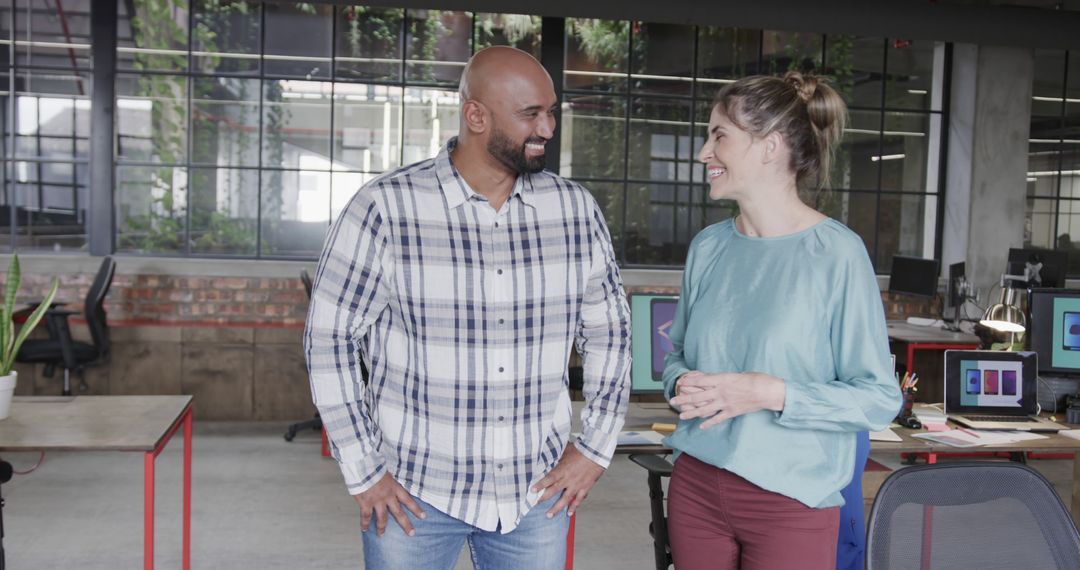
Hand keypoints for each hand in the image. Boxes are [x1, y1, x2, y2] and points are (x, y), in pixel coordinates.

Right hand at [354, 473, 425, 536]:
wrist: (363, 465)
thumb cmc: (374, 466)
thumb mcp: (387, 473)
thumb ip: (390, 481)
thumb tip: (390, 485)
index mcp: (394, 487)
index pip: (408, 500)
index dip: (416, 509)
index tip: (423, 517)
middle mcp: (388, 496)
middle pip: (399, 513)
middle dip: (405, 524)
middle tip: (411, 533)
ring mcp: (377, 501)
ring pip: (382, 518)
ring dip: (382, 527)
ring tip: (381, 534)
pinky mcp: (366, 503)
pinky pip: (366, 517)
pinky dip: (364, 524)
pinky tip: (364, 529)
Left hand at [531, 443, 604, 517]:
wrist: (597, 452)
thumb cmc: (582, 449)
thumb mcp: (565, 450)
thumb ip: (557, 456)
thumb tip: (548, 454)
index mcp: (563, 469)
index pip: (549, 479)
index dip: (540, 485)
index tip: (532, 491)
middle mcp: (569, 479)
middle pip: (554, 491)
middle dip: (544, 498)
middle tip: (535, 504)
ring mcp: (577, 485)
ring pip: (565, 499)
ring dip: (557, 508)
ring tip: (549, 515)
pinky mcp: (585, 487)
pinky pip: (579, 500)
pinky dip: (574, 507)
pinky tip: (569, 513)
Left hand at [668, 372, 785, 428]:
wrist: (768, 392)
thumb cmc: (756, 379)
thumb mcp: (738, 374)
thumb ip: (725, 378)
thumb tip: (717, 380)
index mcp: (722, 379)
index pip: (701, 381)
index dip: (689, 382)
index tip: (680, 383)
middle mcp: (721, 392)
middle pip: (698, 396)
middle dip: (684, 399)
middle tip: (672, 402)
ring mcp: (726, 403)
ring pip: (705, 409)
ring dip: (692, 413)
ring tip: (681, 416)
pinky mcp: (732, 412)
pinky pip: (718, 418)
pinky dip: (709, 423)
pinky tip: (701, 426)